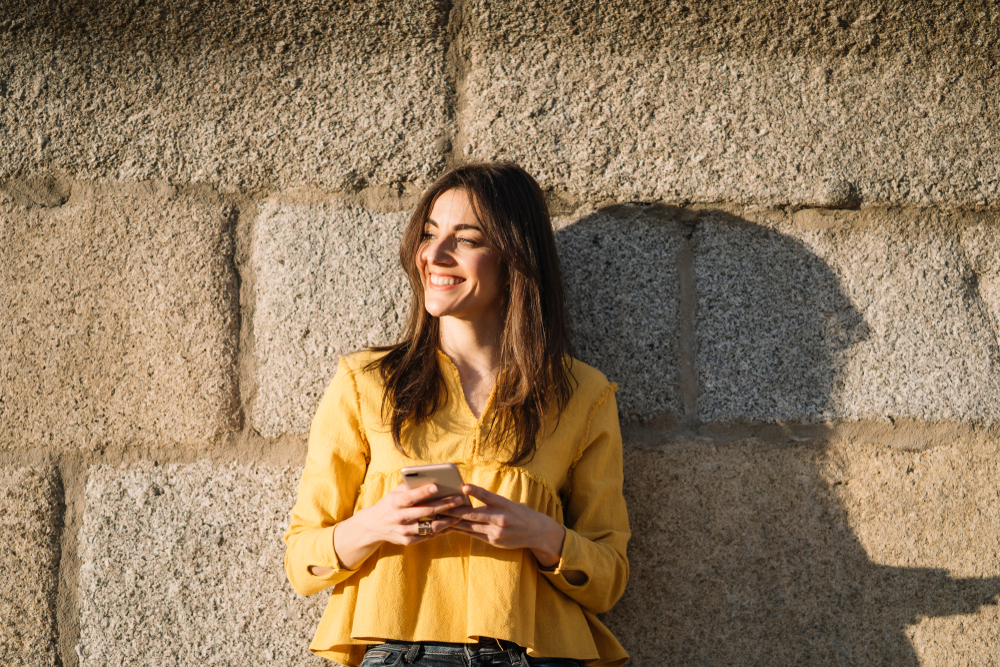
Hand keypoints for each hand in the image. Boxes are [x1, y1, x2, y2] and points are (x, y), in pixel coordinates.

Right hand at [323, 483, 463, 571]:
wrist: (374, 526)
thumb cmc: (391, 503)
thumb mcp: (395, 493)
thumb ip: (411, 486)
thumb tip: (432, 478)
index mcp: (395, 502)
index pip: (411, 496)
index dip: (423, 492)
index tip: (437, 486)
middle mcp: (399, 517)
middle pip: (426, 512)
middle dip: (445, 505)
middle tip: (459, 499)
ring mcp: (404, 531)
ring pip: (430, 527)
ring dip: (447, 521)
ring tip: (460, 514)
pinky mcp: (408, 541)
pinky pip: (428, 536)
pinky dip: (441, 530)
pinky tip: (451, 524)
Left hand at [440, 484, 565, 567]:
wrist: (537, 532)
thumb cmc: (520, 513)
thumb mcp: (509, 503)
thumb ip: (491, 502)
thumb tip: (469, 496)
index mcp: (505, 505)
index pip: (488, 496)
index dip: (476, 492)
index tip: (464, 486)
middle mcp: (500, 519)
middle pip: (474, 515)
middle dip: (455, 511)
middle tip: (440, 506)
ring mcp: (496, 532)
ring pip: (470, 526)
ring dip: (454, 522)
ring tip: (439, 517)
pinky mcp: (493, 541)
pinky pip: (473, 535)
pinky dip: (461, 530)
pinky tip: (450, 527)